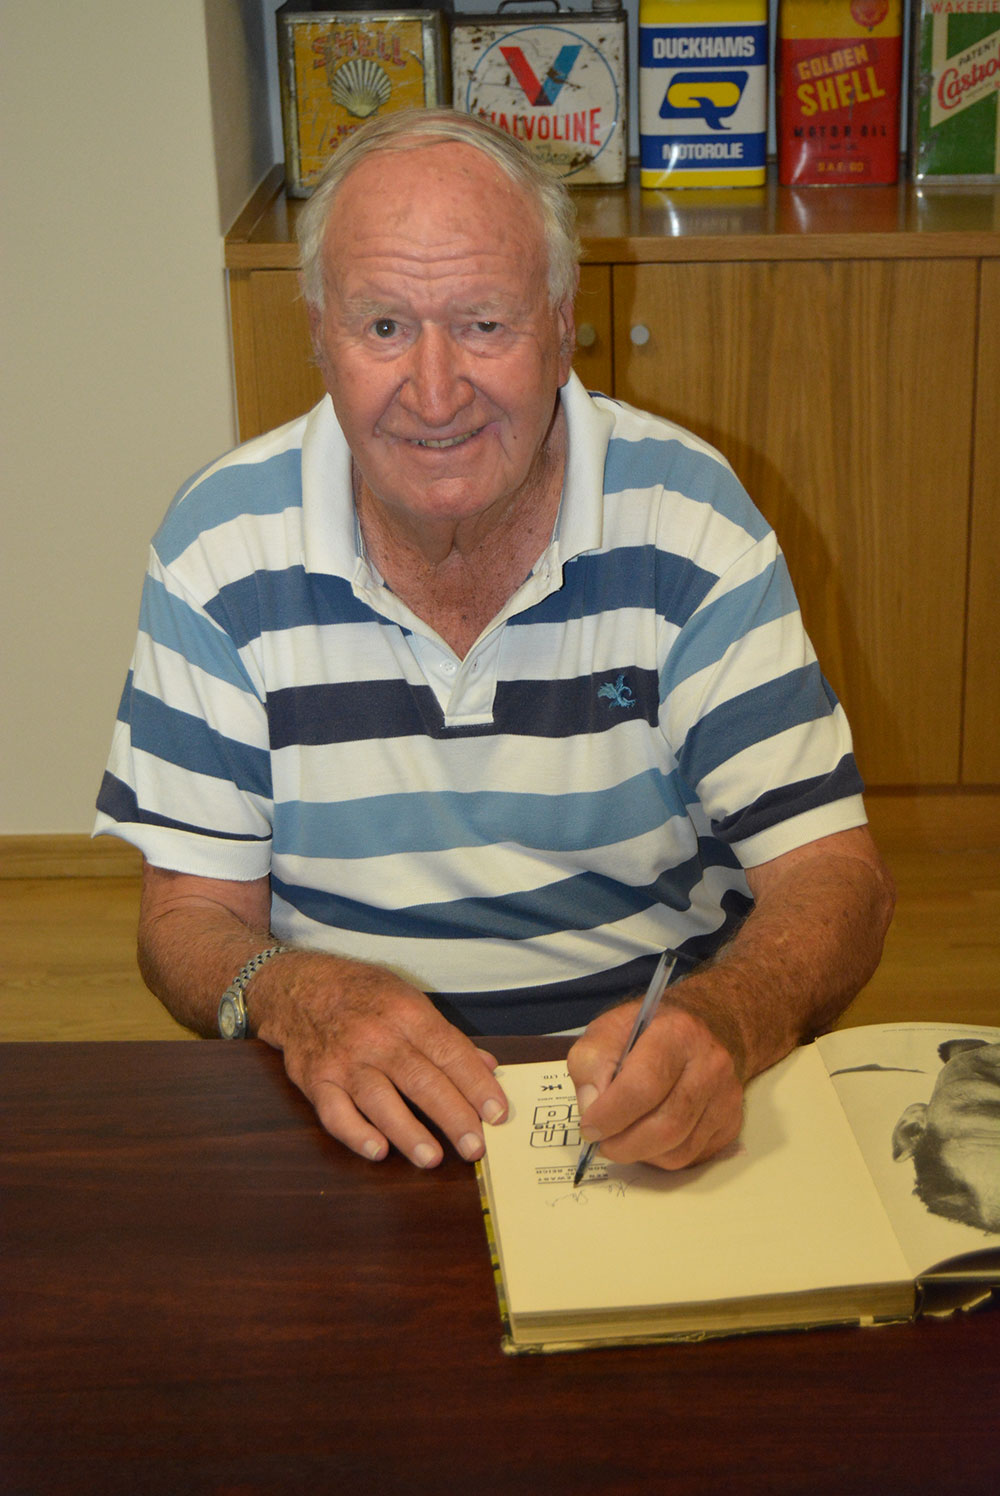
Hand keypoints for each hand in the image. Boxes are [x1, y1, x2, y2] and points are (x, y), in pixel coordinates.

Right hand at [252, 952, 507, 1168]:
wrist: (298, 987)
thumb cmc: (362, 994)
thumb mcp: (408, 998)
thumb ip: (446, 1037)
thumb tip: (487, 1067)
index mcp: (407, 1013)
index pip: (450, 1053)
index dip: (476, 1085)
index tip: (497, 1113)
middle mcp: (376, 1037)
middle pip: (421, 1080)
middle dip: (453, 1116)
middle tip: (476, 1147)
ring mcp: (344, 1060)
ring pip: (380, 1100)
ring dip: (408, 1132)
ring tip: (433, 1159)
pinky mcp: (317, 1080)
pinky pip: (335, 1113)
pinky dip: (355, 1133)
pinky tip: (378, 1151)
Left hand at [567, 997, 743, 1170]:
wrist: (687, 1035)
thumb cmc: (641, 1035)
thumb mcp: (605, 1033)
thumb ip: (590, 1065)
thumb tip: (593, 1109)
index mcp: (677, 1033)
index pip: (643, 1087)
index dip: (611, 1115)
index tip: (589, 1127)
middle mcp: (711, 1064)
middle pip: (666, 1126)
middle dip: (624, 1144)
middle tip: (602, 1143)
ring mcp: (726, 1096)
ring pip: (679, 1150)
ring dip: (641, 1154)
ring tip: (621, 1138)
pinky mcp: (731, 1122)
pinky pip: (691, 1157)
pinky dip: (661, 1157)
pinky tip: (648, 1136)